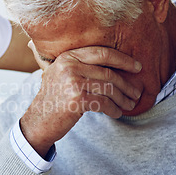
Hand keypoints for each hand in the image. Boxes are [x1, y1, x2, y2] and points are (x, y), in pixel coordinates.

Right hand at [21, 45, 141, 155]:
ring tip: (129, 104)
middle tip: (136, 92)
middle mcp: (69, 67)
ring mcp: (72, 83)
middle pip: (108, 73)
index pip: (102, 53)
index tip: (137, 67)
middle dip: (126, 84)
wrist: (38, 120)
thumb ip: (78, 63)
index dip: (123, 60)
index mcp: (67, 56)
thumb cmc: (54, 98)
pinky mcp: (77, 100)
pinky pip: (104, 103)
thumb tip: (114, 60)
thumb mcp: (60, 74)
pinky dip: (114, 109)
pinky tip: (117, 112)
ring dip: (123, 99)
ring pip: (109, 89)